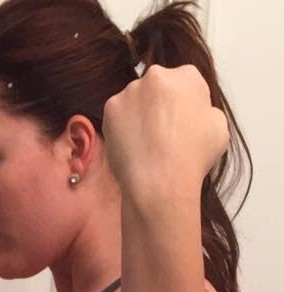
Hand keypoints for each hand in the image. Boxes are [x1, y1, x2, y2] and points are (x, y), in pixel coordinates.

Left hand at [103, 64, 228, 201]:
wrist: (159, 180)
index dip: (183, 106)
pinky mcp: (110, 109)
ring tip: (144, 144)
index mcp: (187, 75)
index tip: (181, 123)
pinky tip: (130, 146)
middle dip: (158, 107)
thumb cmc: (193, 156)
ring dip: (138, 116)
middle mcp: (157, 75)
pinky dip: (121, 128)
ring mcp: (130, 91)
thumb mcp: (218, 124)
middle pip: (156, 89)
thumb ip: (203, 109)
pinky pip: (116, 116)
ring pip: (134, 102)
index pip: (184, 84)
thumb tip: (192, 112)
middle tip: (160, 134)